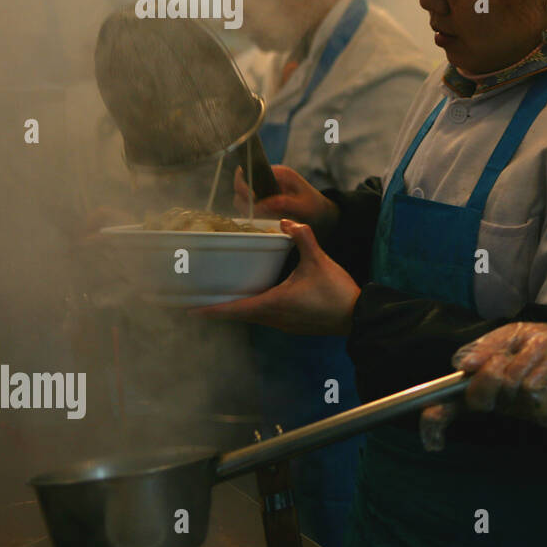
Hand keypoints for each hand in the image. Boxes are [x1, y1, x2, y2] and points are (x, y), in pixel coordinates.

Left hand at [191, 220, 359, 333]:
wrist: (358, 316)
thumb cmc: (336, 292)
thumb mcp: (319, 260)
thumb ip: (303, 238)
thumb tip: (287, 221)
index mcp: (273, 303)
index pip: (234, 310)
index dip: (210, 310)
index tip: (189, 309)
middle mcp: (274, 318)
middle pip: (239, 315)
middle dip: (220, 308)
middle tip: (200, 300)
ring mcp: (284, 324)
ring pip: (253, 318)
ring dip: (238, 310)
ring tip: (224, 298)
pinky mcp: (294, 325)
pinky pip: (267, 318)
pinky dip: (255, 310)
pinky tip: (258, 299)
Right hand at [234, 165, 337, 234]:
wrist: (320, 213)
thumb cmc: (314, 206)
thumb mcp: (303, 205)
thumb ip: (283, 203)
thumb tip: (261, 205)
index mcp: (279, 173)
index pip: (249, 171)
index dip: (244, 185)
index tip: (251, 199)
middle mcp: (268, 179)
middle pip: (241, 185)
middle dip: (244, 200)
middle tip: (257, 212)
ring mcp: (263, 190)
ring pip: (241, 198)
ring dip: (247, 209)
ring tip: (263, 217)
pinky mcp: (262, 202)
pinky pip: (248, 207)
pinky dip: (251, 214)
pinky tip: (264, 220)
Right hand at [418, 322, 546, 451]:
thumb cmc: (534, 344)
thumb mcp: (507, 337)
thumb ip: (485, 347)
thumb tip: (463, 366)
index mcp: (478, 385)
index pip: (447, 409)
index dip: (434, 425)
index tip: (433, 443)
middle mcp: (496, 402)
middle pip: (478, 398)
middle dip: (490, 372)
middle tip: (503, 358)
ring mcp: (520, 410)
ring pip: (511, 385)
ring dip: (526, 357)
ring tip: (540, 350)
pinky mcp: (545, 414)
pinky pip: (535, 389)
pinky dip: (544, 365)